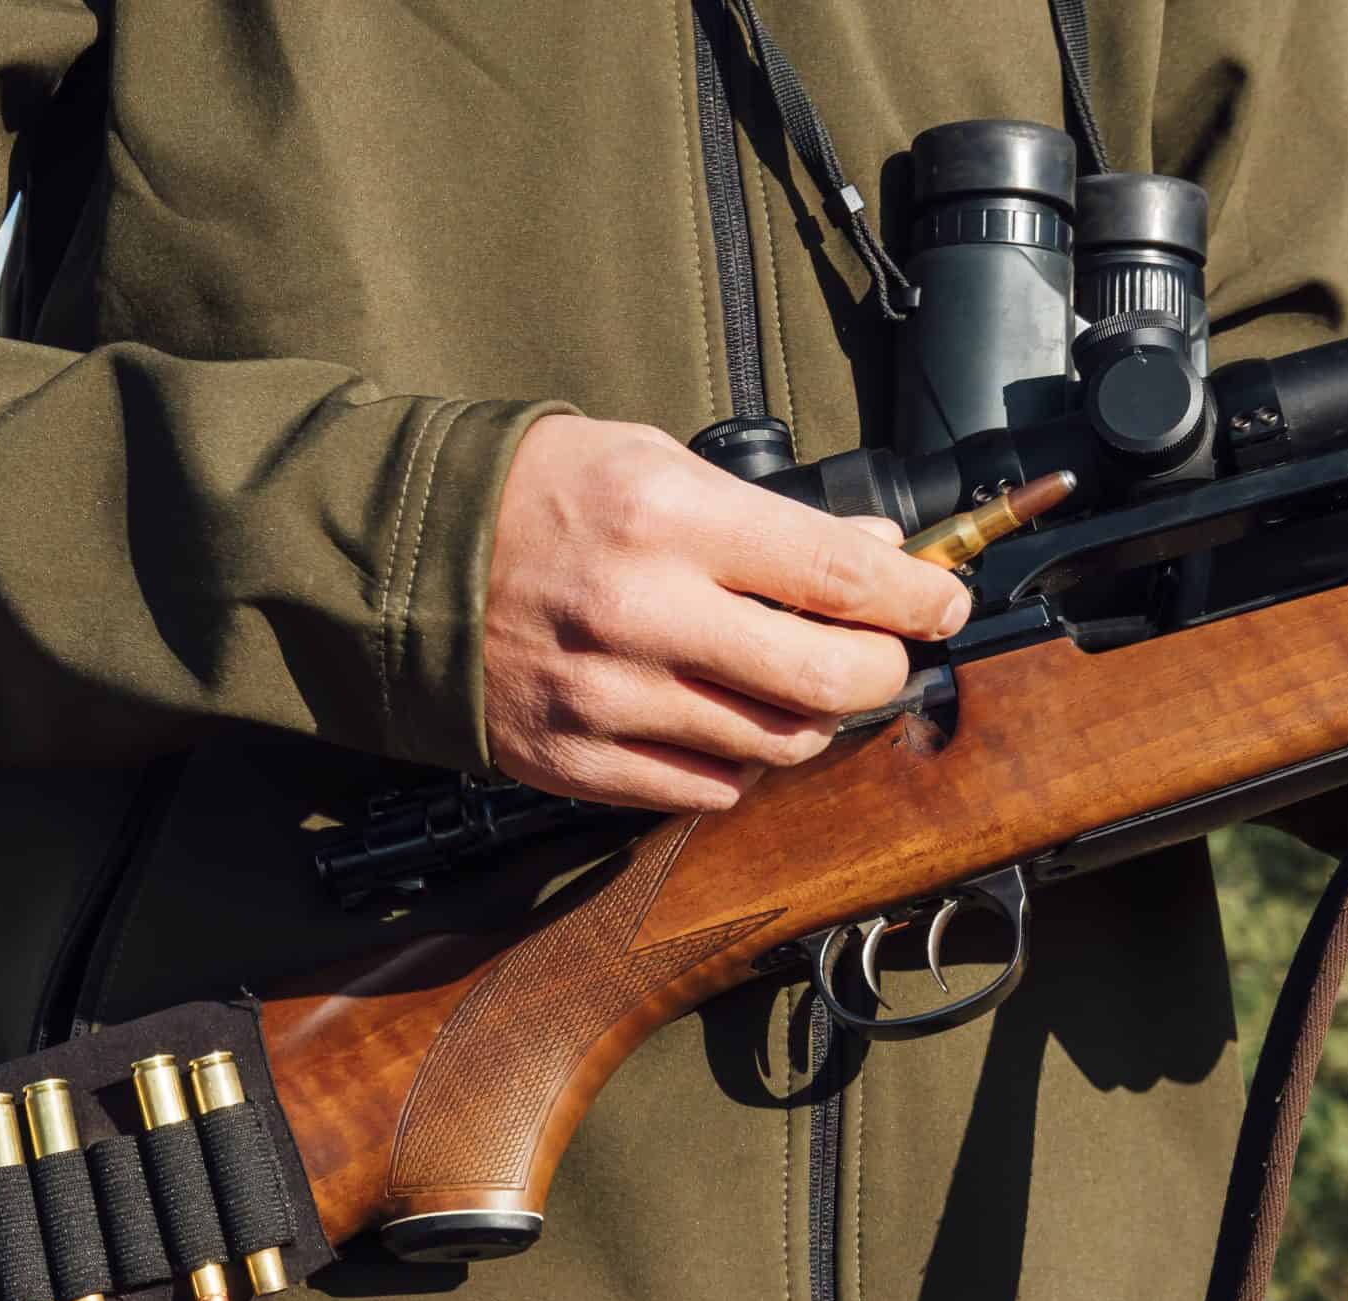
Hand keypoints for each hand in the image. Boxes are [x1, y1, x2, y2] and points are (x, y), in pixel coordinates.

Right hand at [484, 415, 969, 811]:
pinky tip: (724, 721)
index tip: (943, 603)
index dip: (914, 597)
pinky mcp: (576, 760)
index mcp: (668, 522)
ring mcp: (608, 699)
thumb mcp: (655, 463)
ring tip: (796, 684)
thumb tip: (876, 549)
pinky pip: (703, 790)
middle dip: (881, 672)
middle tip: (886, 657)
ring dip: (809, 719)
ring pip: (773, 745)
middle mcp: (642, 616)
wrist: (404, 559)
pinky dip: (737, 763)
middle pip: (823, 679)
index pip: (836, 575)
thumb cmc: (537, 496)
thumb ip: (769, 516)